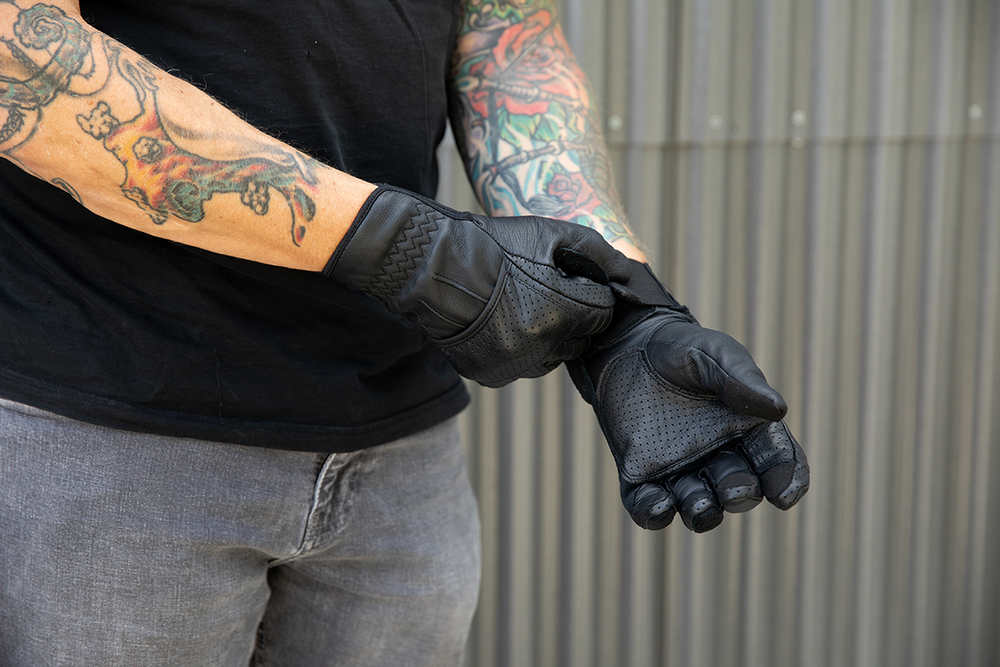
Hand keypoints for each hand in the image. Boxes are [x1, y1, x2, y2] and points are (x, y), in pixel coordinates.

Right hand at [325, 185, 630, 386]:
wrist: (434, 267)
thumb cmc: (492, 245)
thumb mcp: (547, 234)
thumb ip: (594, 251)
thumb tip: (627, 270)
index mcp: (561, 309)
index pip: (602, 314)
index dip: (593, 296)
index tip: (577, 284)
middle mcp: (541, 344)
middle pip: (581, 340)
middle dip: (574, 318)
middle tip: (549, 294)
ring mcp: (514, 364)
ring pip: (553, 358)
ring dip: (549, 337)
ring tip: (524, 307)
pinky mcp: (492, 376)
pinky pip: (521, 367)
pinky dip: (519, 350)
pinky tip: (503, 323)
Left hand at [567, 261, 808, 531]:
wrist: (627, 346)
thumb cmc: (679, 349)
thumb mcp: (712, 353)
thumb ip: (740, 378)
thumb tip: (777, 409)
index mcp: (747, 429)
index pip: (776, 460)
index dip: (786, 479)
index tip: (785, 494)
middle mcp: (718, 457)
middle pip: (739, 489)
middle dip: (739, 493)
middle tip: (733, 488)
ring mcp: (679, 470)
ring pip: (699, 506)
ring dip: (702, 511)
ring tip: (698, 503)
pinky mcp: (640, 475)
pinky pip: (648, 506)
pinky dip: (654, 513)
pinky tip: (657, 505)